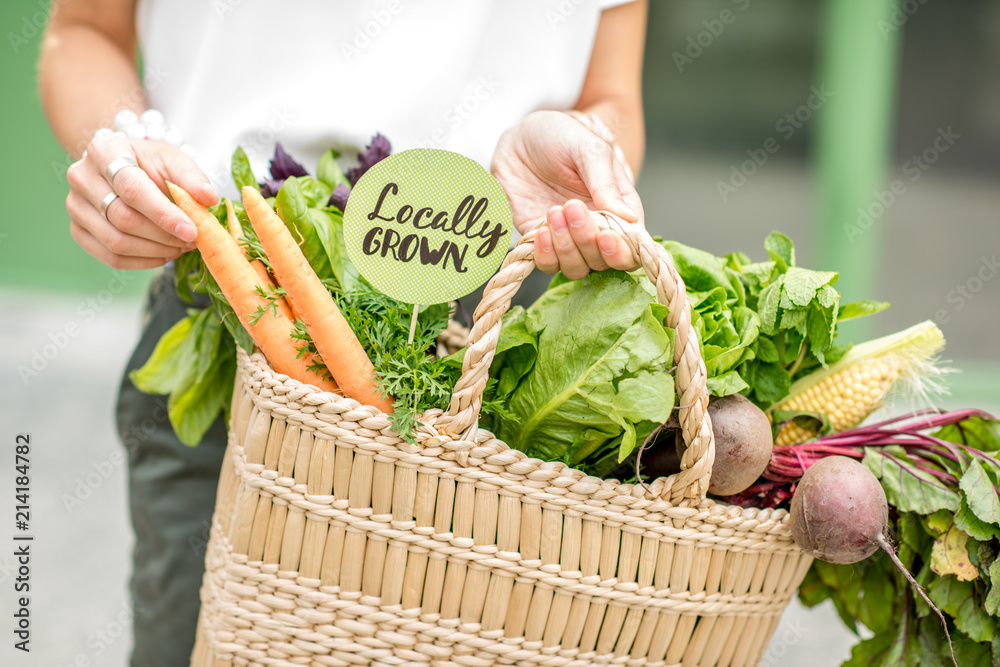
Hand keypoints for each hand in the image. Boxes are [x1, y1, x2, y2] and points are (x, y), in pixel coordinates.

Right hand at [65, 135, 218, 268]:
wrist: (126, 166)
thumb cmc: (153, 163)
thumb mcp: (175, 161)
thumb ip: (193, 179)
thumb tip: (209, 199)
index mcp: (105, 152)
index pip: (132, 189)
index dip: (163, 214)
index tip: (192, 231)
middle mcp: (81, 177)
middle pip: (122, 219)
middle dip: (163, 236)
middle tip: (193, 240)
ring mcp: (75, 206)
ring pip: (116, 242)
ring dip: (156, 251)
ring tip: (182, 247)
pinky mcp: (78, 231)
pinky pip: (111, 257)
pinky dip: (143, 261)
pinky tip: (165, 254)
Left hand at [490, 110, 642, 279]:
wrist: (521, 137)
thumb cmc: (563, 138)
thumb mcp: (589, 150)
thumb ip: (606, 183)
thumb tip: (629, 218)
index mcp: (619, 209)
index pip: (632, 246)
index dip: (621, 250)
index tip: (605, 237)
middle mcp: (596, 230)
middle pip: (603, 261)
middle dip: (587, 241)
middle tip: (571, 207)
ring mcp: (569, 239)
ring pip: (576, 267)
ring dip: (565, 247)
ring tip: (553, 212)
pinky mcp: (541, 242)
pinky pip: (547, 263)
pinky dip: (544, 254)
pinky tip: (540, 232)